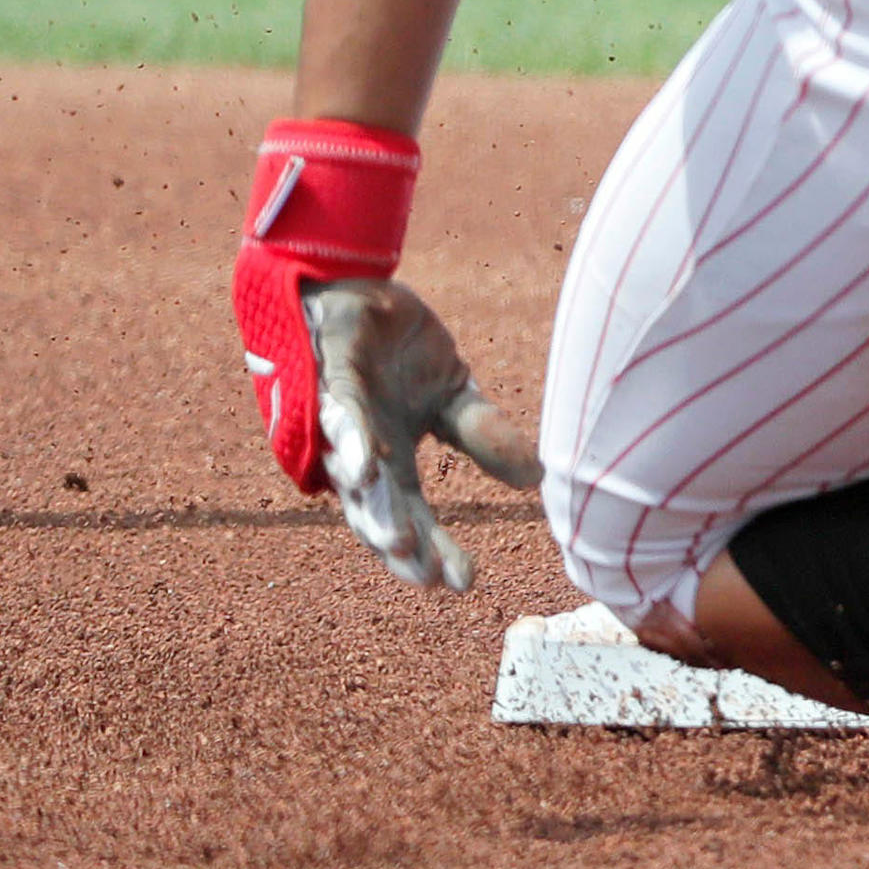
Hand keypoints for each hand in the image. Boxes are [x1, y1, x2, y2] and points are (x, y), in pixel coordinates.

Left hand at [304, 277, 540, 592]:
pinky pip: (338, 414)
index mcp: (392, 460)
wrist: (359, 285)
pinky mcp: (331, 375)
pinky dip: (354, 443)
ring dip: (374, 509)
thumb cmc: (396, 347)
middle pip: (378, 511)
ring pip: (352, 474)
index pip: (414, 516)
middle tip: (430, 576)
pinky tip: (370, 471)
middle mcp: (360, 450)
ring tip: (400, 542)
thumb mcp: (455, 393)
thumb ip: (485, 435)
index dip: (437, 550)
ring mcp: (339, 418)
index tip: (467, 583)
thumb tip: (536, 480)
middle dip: (402, 545)